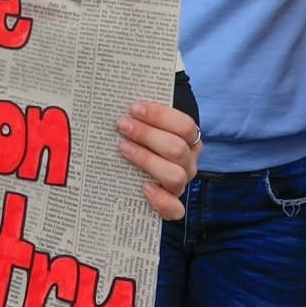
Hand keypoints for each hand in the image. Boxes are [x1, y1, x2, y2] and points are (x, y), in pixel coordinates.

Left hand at [117, 101, 199, 220]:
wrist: (143, 157)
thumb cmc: (142, 135)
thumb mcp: (145, 120)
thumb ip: (139, 112)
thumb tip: (116, 96)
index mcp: (189, 138)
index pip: (185, 125)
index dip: (160, 116)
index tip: (134, 108)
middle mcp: (188, 161)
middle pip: (176, 149)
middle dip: (147, 135)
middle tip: (122, 125)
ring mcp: (181, 183)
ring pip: (175, 176)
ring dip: (147, 160)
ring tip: (124, 149)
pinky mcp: (172, 205)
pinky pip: (175, 210)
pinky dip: (162, 201)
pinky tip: (144, 188)